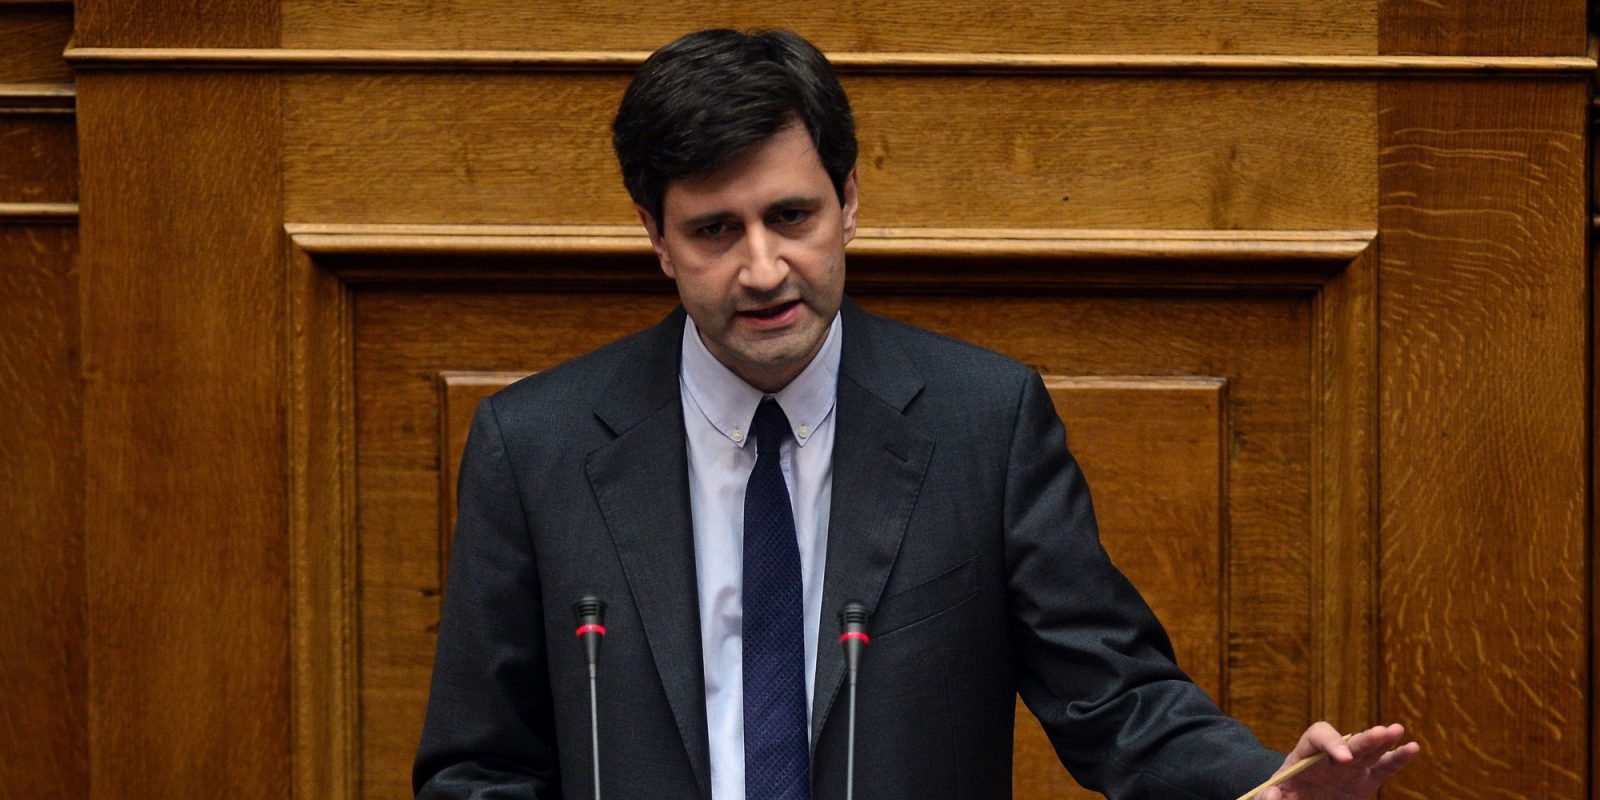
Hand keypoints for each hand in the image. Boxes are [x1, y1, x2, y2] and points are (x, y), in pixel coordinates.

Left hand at [1260, 722, 1418, 799]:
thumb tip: (1272, 795)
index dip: (1331, 743)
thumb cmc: (1284, 792)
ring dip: (1383, 741)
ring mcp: (1351, 767)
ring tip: (1397, 730)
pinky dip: (1398, 758)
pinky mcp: (1366, 780)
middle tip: (1380, 732)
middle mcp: (1331, 756)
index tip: (1343, 758)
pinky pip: (1384, 768)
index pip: (1318, 736)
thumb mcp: (1272, 793)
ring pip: (1369, 751)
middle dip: (1363, 739)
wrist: (1299, 796)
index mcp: (1306, 754)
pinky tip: (1412, 748)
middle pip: (1348, 741)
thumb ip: (1268, 795)